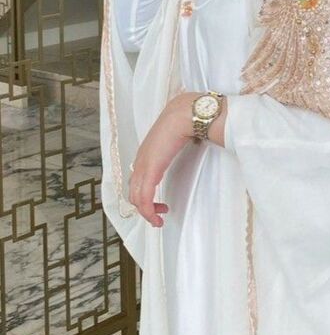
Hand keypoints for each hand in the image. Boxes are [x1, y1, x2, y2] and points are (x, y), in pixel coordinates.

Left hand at [128, 92, 201, 226]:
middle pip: (133, 192)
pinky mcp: (151, 170)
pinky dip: (149, 210)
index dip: (144, 195)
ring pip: (137, 198)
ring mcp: (143, 165)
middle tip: (158, 217)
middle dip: (145, 208)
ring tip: (159, 220)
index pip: (136, 180)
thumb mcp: (176, 136)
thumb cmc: (183, 121)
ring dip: (147, 213)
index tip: (157, 203)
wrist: (184, 114)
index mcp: (146, 153)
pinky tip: (157, 216)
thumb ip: (176, 143)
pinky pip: (145, 197)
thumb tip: (189, 142)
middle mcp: (140, 160)